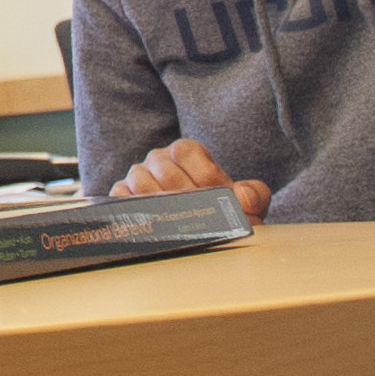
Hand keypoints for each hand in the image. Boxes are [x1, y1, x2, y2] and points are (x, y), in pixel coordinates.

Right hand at [109, 138, 271, 221]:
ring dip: (161, 205)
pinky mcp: (122, 194)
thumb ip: (254, 195)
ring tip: (178, 223)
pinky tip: (151, 224)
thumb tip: (243, 197)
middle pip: (166, 172)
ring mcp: (138, 175)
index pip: (188, 154)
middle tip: (200, 217)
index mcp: (187, 151)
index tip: (217, 197)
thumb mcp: (246, 201)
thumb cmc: (219, 208)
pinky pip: (120, 197)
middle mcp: (159, 159)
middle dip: (186, 198)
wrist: (201, 224)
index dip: (205, 179)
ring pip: (141, 183)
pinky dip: (133, 210)